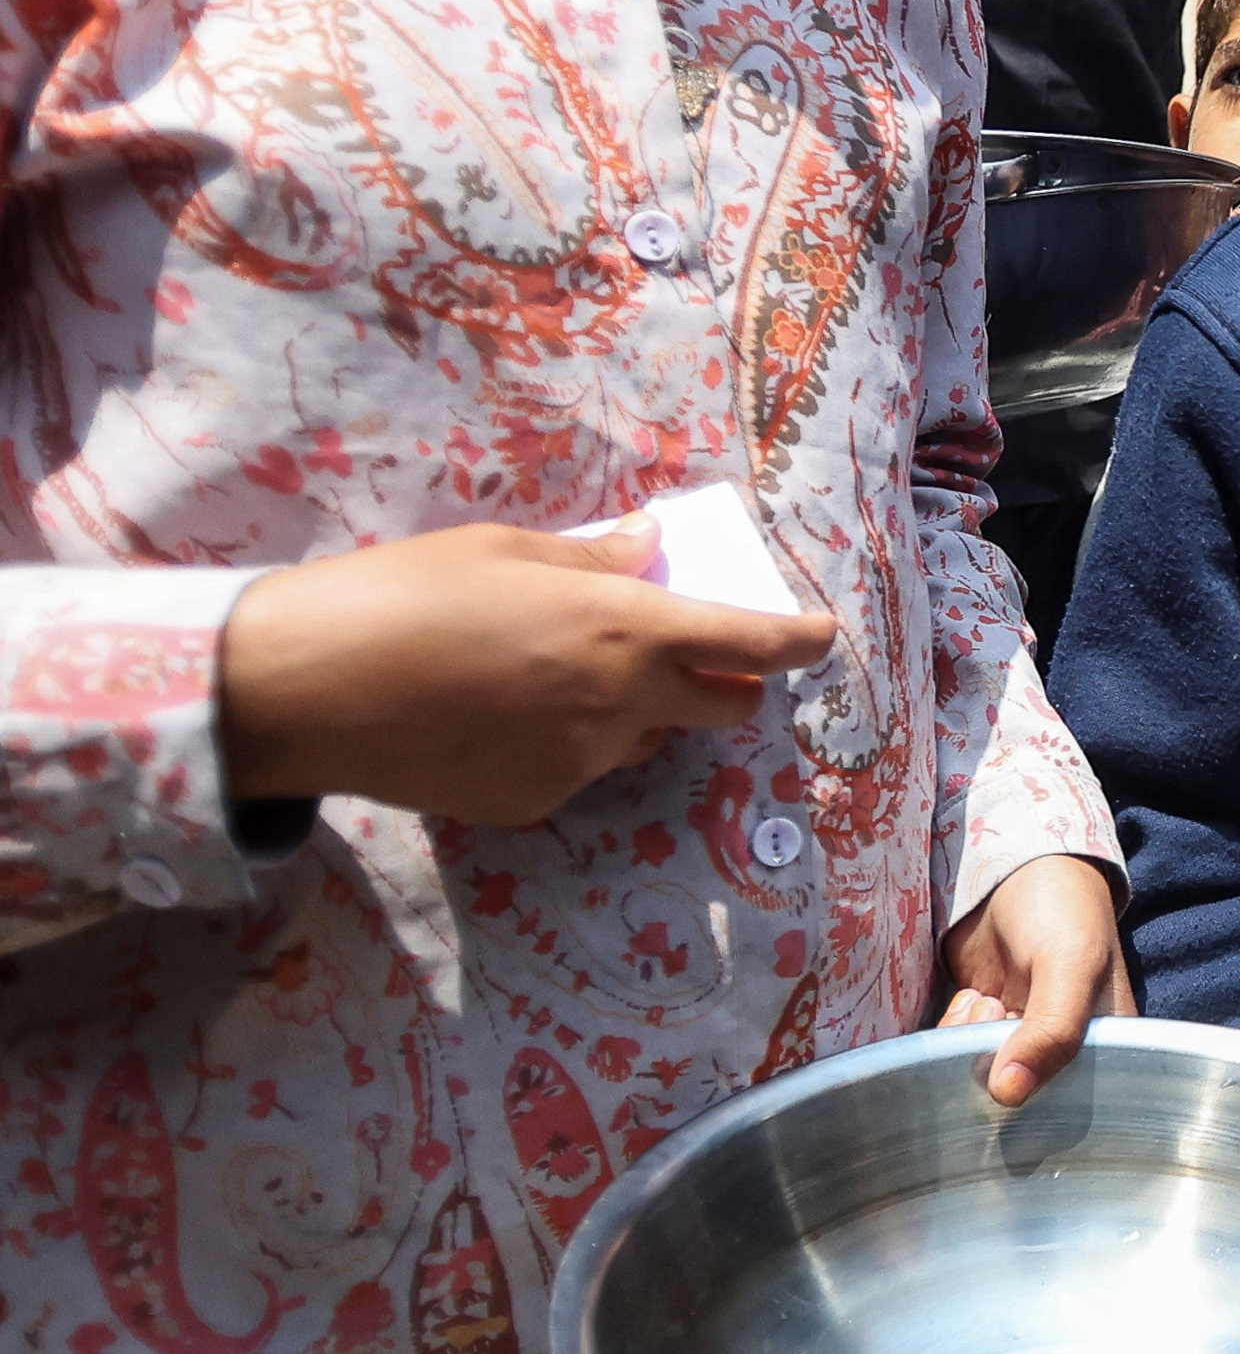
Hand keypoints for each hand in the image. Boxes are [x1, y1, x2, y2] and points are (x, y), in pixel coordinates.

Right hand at [218, 524, 837, 823]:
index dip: (801, 640)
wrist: (303, 690)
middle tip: (693, 651)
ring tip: (558, 673)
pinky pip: (577, 769)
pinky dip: (565, 741)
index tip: (822, 634)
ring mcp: (579, 765)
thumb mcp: (506, 552)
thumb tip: (651, 548)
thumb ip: (594, 559)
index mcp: (628, 631)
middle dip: (727, 681)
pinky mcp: (532, 805)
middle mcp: (621, 706)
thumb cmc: (404, 594)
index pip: (757, 644)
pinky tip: (496, 715)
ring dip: (638, 710)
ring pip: (645, 739)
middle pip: (725, 708)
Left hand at [937, 854, 1131, 1104]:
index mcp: (1107, 1048)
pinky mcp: (985, 1030)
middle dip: (993, 1059)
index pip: (1073, 1102)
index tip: (1013, 1055)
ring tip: (987, 996)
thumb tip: (1009, 1094)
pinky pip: (958, 1055)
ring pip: (980, 1076)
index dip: (1035, 1088)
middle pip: (1019, 1092)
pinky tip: (970, 997)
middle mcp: (1066, 1054)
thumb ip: (1051, 1030)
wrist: (1015, 871)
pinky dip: (953, 1031)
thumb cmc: (1063, 911)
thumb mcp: (1071, 966)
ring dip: (969, 1040)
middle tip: (997, 1011)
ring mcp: (1021, 1043)